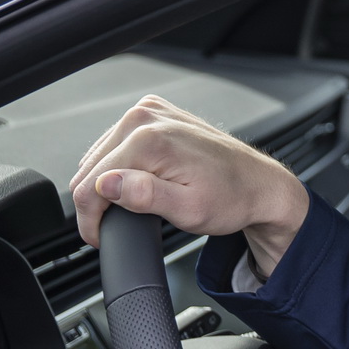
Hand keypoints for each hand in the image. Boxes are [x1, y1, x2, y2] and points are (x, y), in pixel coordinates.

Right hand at [70, 95, 309, 278]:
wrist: (259, 184)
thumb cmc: (232, 199)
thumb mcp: (188, 210)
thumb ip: (144, 197)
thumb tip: (106, 185)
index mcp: (149, 138)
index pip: (91, 183)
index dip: (89, 219)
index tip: (98, 238)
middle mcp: (144, 116)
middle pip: (91, 167)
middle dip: (96, 201)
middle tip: (111, 227)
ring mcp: (149, 111)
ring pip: (100, 155)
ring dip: (107, 183)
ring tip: (129, 205)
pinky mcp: (153, 113)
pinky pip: (117, 143)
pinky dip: (119, 166)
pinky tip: (135, 183)